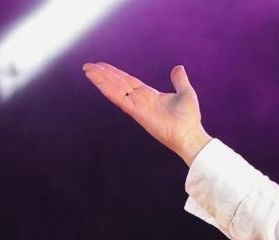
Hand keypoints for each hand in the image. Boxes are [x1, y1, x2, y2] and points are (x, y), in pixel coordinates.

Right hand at [82, 62, 211, 164]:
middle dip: (102, 75)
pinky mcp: (136, 112)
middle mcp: (139, 100)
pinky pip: (119, 98)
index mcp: (148, 95)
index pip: (127, 81)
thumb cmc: (189, 118)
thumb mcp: (185, 93)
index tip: (102, 65)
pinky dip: (107, 89)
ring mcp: (136, 106)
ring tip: (87, 70)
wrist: (190, 134)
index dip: (115, 73)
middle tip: (88, 66)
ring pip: (114, 89)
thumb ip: (179, 81)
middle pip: (117, 83)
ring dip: (100, 79)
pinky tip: (97, 80)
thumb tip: (178, 68)